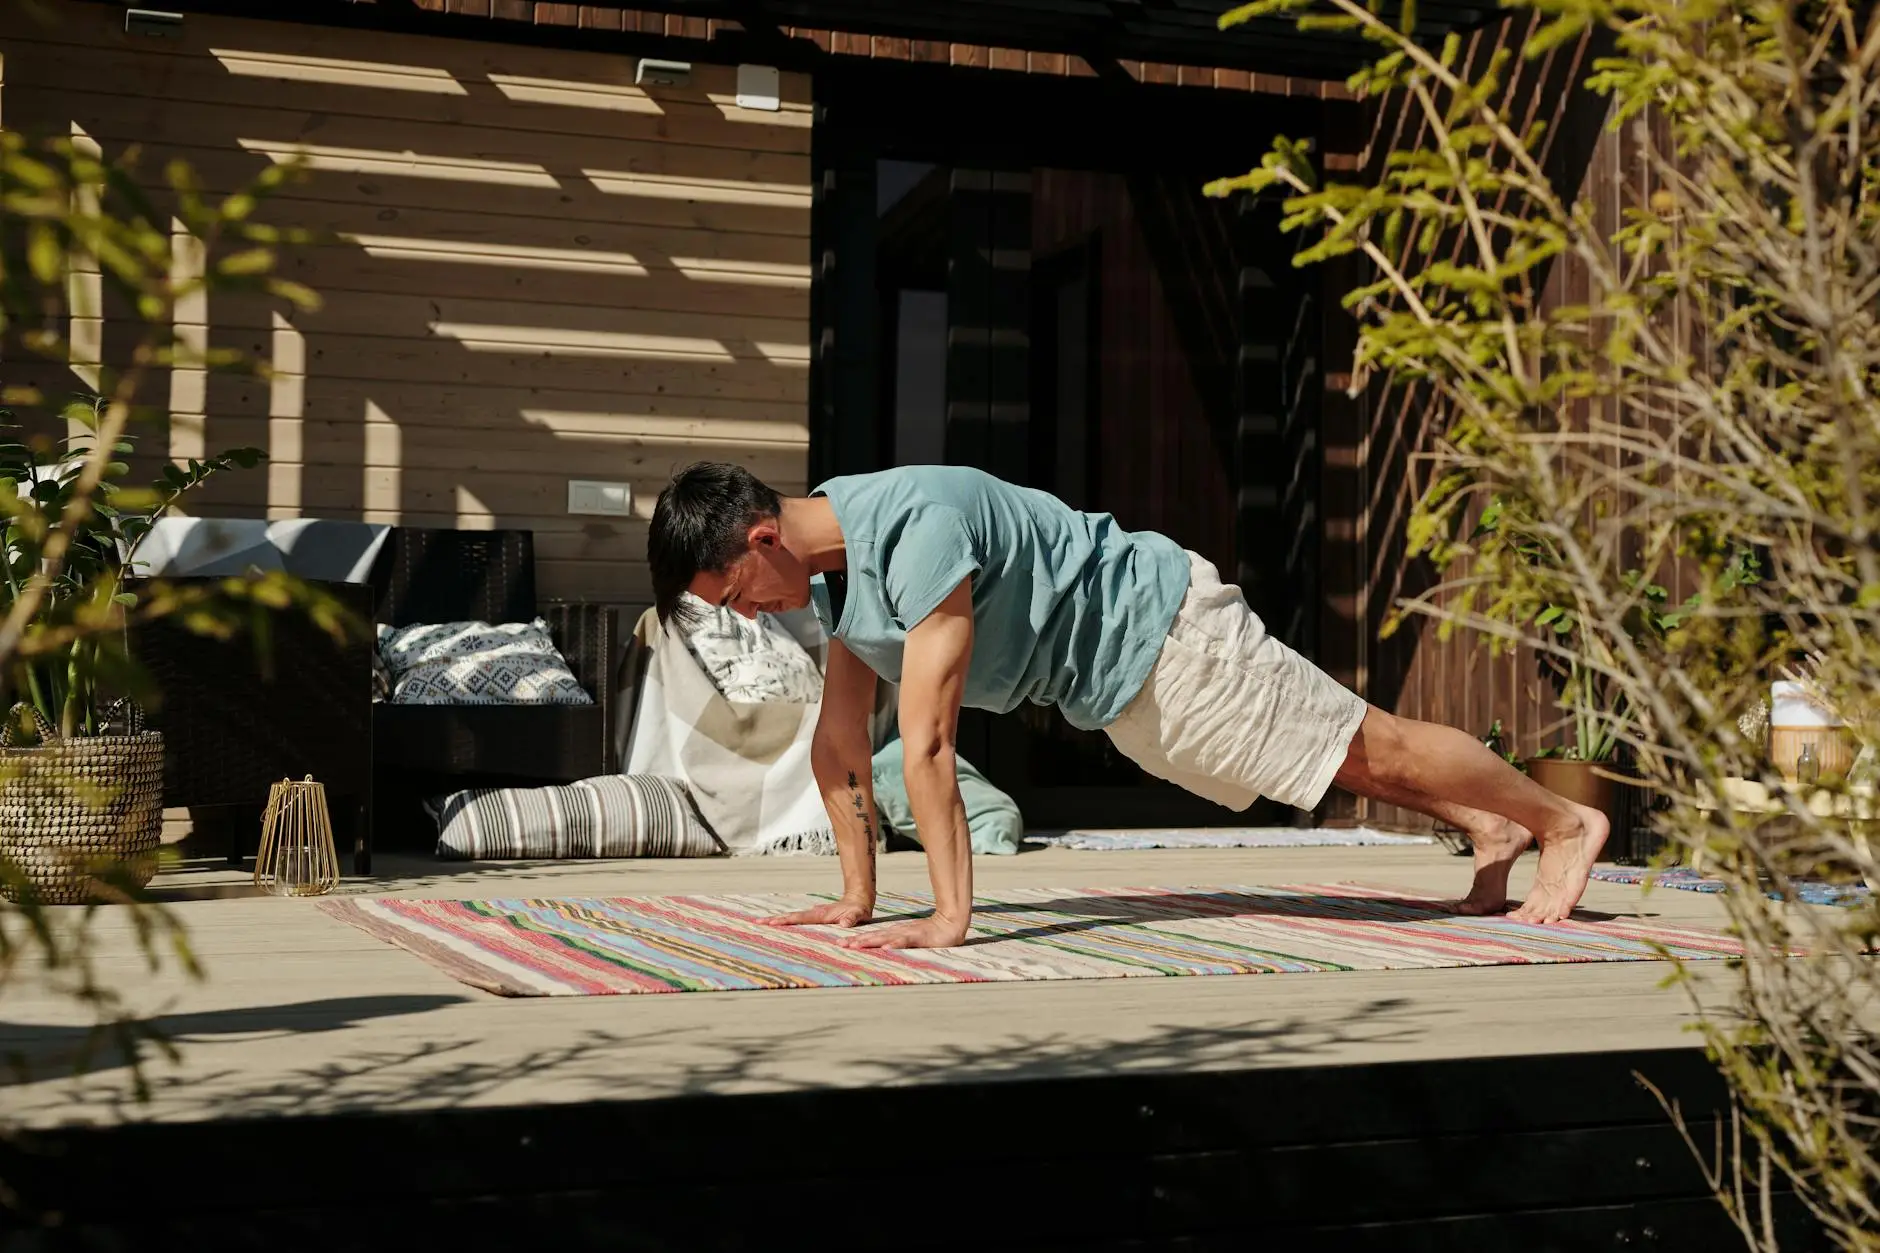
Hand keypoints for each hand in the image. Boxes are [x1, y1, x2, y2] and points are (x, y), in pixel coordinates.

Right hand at [758, 897, 873, 928]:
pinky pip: (798, 920)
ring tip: (761, 923)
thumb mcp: (858, 915)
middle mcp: (814, 913)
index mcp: (820, 915)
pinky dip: (786, 922)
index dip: (785, 921)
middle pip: (790, 917)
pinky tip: (778, 925)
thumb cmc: (859, 910)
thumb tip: (844, 924)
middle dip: (774, 920)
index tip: (771, 923)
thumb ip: (851, 919)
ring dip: (777, 920)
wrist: (859, 899)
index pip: (799, 918)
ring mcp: (813, 914)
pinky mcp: (815, 917)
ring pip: (792, 917)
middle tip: (756, 922)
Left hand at [839, 914, 969, 949]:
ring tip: (856, 945)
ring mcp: (908, 933)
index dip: (857, 939)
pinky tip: (886, 948)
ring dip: (870, 941)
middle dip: (857, 941)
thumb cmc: (931, 933)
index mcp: (895, 932)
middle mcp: (898, 932)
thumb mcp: (910, 938)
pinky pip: (905, 941)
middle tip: (840, 945)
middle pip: (874, 936)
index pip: (872, 936)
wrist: (951, 923)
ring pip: (885, 938)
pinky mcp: (919, 937)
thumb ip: (897, 941)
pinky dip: (895, 944)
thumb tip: (883, 948)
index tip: (841, 944)